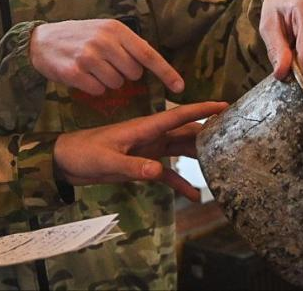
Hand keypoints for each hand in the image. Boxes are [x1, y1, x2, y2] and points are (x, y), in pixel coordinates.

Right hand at [29, 19, 184, 95]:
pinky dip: (93, 88)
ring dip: (108, 82)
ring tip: (92, 69)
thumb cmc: (77, 37)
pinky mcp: (75, 72)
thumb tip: (149, 66)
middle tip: (108, 65)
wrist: (41, 41)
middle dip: (125, 75)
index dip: (166, 72)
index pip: (147, 53)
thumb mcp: (103, 30)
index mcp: (115, 29)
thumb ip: (125, 45)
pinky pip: (98, 90)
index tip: (180, 87)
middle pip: (133, 73)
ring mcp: (88, 56)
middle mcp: (103, 41)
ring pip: (116, 84)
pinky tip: (82, 76)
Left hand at [53, 100, 227, 200]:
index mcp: (144, 128)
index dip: (202, 110)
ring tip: (223, 165)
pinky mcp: (142, 164)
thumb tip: (158, 171)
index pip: (179, 115)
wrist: (65, 162)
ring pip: (180, 149)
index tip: (226, 106)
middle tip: (236, 137)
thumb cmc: (83, 154)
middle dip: (209, 132)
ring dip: (199, 155)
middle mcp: (151, 136)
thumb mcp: (107, 161)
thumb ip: (133, 167)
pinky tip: (194, 196)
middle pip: (186, 132)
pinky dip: (181, 182)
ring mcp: (147, 150)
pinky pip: (167, 172)